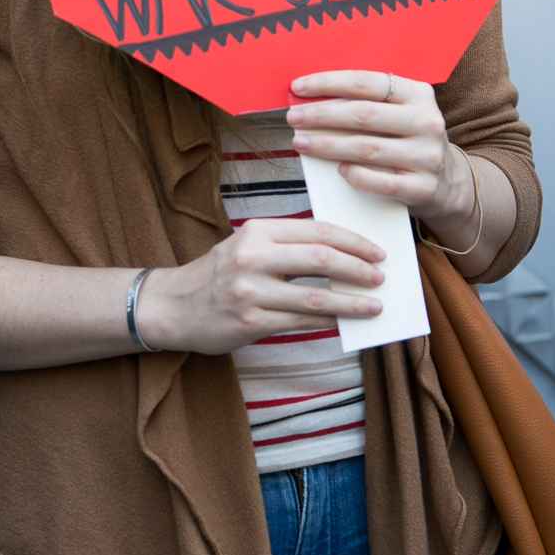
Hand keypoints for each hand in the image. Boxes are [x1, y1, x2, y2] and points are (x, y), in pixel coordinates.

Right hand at [139, 218, 385, 355]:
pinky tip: (344, 323)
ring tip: (374, 306)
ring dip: (352, 303)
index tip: (377, 252)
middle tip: (381, 277)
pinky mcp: (250, 322)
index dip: (353, 242)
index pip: (317, 231)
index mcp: (257, 231)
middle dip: (358, 269)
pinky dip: (329, 323)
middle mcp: (253, 257)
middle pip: (321, 259)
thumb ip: (287, 246)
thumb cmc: (219, 274)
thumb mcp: (247, 246)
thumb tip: (342, 253)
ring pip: (316, 298)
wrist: (173, 306)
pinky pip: (301, 323)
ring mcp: (250, 291)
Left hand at [286, 69, 473, 221]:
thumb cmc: (407, 140)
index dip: (329, 83)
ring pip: (367, 148)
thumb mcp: (398, 113)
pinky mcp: (424, 188)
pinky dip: (357, 176)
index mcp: (418, 94)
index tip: (298, 88)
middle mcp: (427, 122)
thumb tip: (310, 97)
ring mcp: (428, 156)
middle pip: (363, 115)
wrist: (448, 183)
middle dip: (321, 115)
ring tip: (300, 142)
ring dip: (327, 145)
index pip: (367, 82)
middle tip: (293, 118)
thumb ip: (365, 103)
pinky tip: (337, 170)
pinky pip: (382, 182)